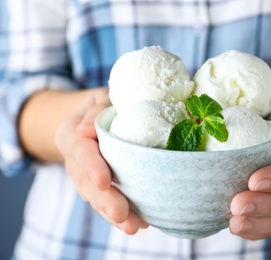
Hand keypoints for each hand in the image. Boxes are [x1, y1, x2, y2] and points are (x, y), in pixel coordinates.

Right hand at [55, 87, 146, 233]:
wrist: (92, 118)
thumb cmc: (103, 104)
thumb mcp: (100, 98)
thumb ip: (96, 110)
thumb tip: (87, 130)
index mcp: (71, 133)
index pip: (80, 150)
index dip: (91, 166)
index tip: (105, 181)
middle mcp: (74, 158)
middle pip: (86, 182)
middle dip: (105, 200)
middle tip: (123, 215)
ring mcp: (84, 175)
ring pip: (95, 197)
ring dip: (113, 213)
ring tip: (133, 226)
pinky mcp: (97, 186)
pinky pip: (105, 202)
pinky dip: (120, 214)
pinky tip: (140, 222)